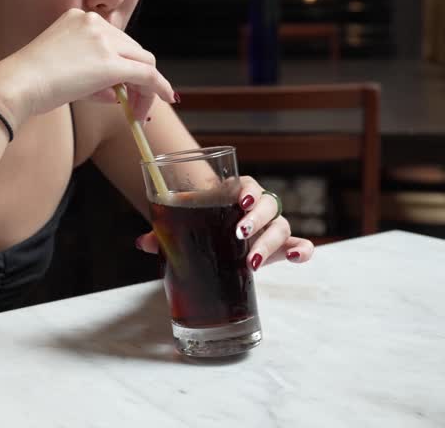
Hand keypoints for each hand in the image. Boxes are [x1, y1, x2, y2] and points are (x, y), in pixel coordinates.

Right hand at [0, 9, 175, 123]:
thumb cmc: (28, 80)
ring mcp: (104, 41)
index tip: (124, 84)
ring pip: (143, 61)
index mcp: (79, 18)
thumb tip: (116, 92)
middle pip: (133, 49)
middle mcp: (94, 22)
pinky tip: (165, 98)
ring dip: (147, 86)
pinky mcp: (111, 64)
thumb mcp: (63, 67)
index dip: (124, 64)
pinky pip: (147, 75)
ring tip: (138, 110)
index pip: (114, 40)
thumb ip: (92, 76)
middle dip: (138, 76)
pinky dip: (159, 87)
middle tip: (134, 102)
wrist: (17, 84)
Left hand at [134, 176, 315, 270]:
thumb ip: (164, 232)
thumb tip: (142, 242)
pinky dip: (302, 250)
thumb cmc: (199, 224)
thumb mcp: (183, 226)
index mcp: (235, 193)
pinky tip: (296, 258)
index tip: (239, 201)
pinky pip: (299, 245)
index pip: (248, 184)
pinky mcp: (280, 248)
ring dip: (270, 242)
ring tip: (252, 261)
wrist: (213, 237)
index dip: (247, 191)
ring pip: (282, 226)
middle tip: (239, 233)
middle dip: (256, 219)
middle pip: (268, 204)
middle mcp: (257, 207)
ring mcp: (271, 227)